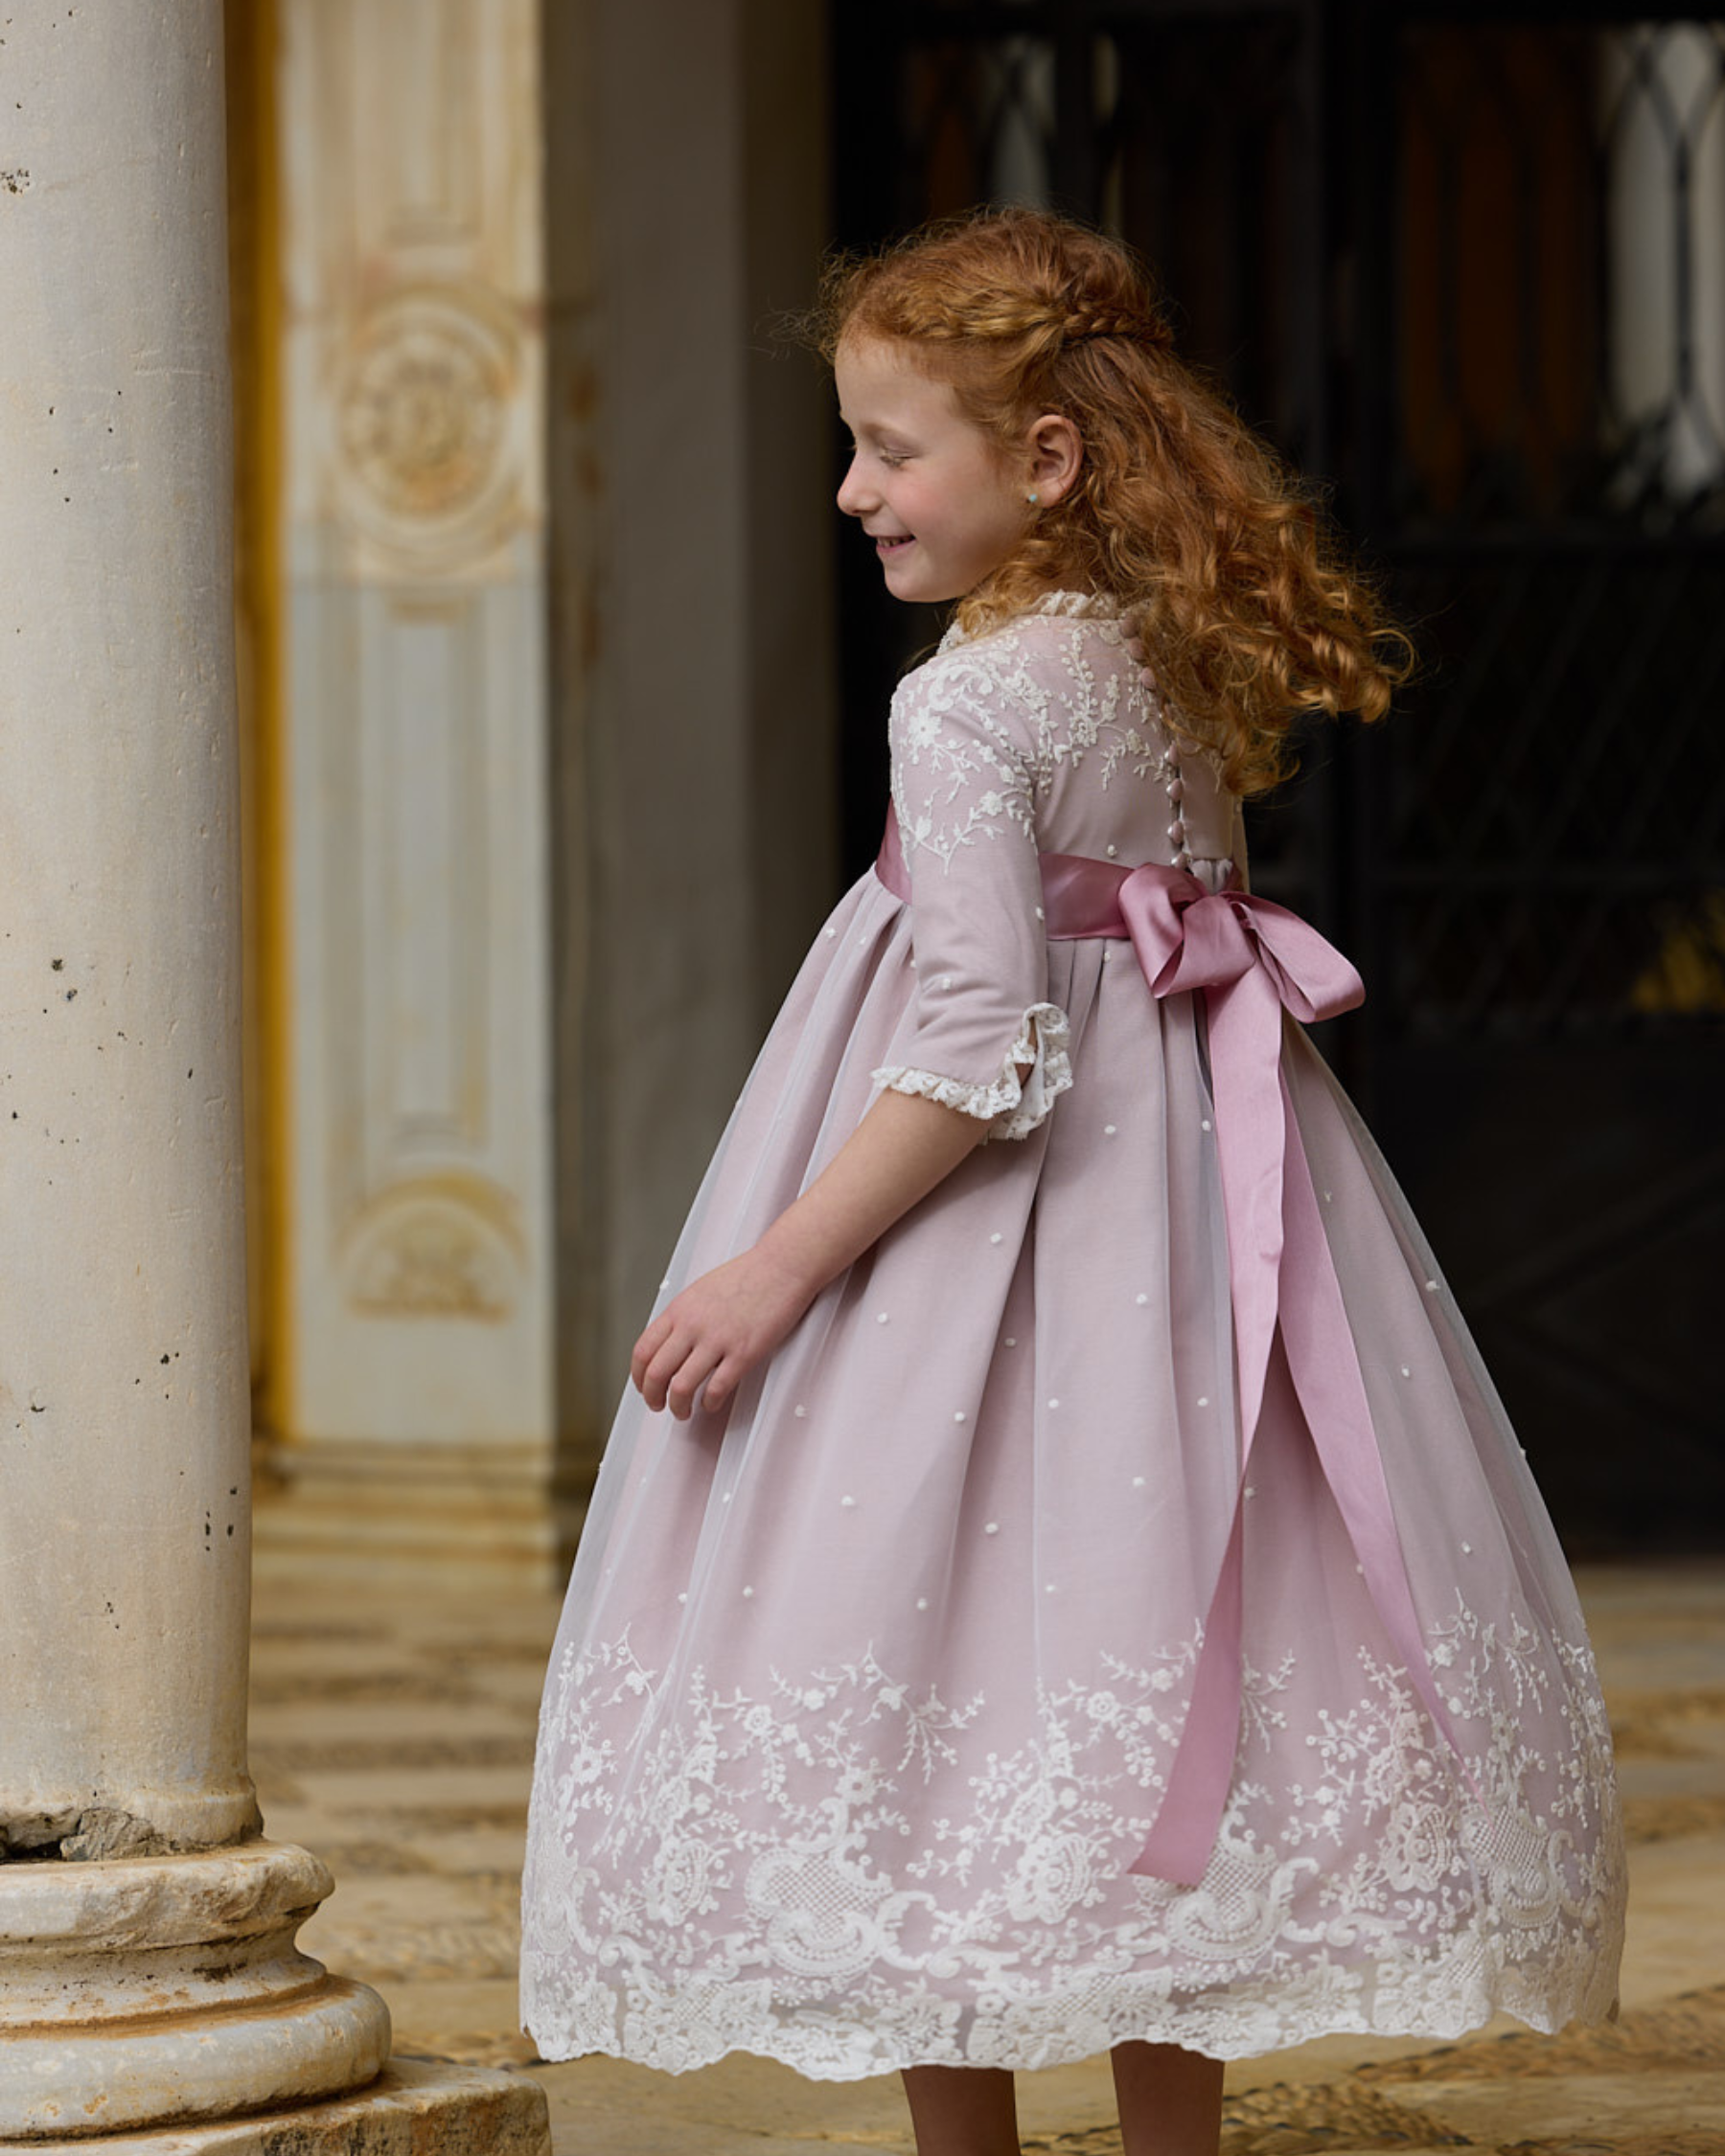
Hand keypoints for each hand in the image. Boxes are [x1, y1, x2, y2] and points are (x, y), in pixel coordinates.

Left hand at [631, 1246, 813, 1420]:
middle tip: (658, 1405)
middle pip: (656, 1374)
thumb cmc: (747, 1276)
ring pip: (682, 1387)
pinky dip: (709, 1403)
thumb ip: (683, 1317)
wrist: (781, 1266)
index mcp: (679, 1310)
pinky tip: (711, 1402)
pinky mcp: (743, 1353)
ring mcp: (717, 1340)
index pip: (643, 1351)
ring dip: (678, 1406)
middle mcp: (693, 1325)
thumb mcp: (700, 1291)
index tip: (643, 1387)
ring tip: (683, 1411)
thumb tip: (671, 1345)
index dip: (638, 1377)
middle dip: (652, 1397)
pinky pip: (717, 1388)